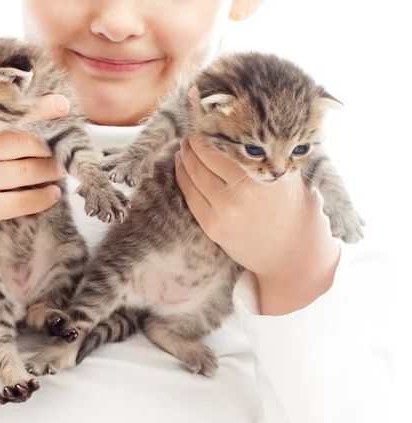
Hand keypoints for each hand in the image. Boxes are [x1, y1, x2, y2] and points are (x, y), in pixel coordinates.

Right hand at [0, 94, 70, 272]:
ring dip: (49, 171)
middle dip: (48, 146)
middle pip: (21, 144)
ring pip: (26, 172)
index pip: (3, 120)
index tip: (62, 105)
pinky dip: (42, 198)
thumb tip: (8, 115)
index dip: (35, 112)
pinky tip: (52, 193)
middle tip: (61, 147)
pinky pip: (22, 202)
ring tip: (59, 170)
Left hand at [176, 136, 339, 314]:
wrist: (291, 253)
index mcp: (263, 174)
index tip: (207, 117)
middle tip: (193, 129)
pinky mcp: (212, 226)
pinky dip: (182, 176)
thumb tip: (248, 122)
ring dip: (185, 156)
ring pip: (193, 173)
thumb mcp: (288, 174)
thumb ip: (269, 152)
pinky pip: (189, 194)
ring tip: (185, 146)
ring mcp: (224, 211)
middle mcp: (241, 192)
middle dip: (195, 140)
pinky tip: (181, 164)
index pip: (227, 143)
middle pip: (205, 156)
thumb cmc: (293, 208)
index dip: (212, 128)